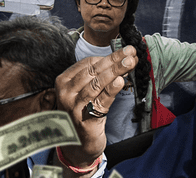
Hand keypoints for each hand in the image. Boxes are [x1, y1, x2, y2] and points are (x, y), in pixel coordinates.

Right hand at [55, 46, 137, 170]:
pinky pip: (101, 101)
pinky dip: (111, 90)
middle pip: (94, 71)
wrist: (79, 143)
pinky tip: (121, 81)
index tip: (125, 52)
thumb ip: (99, 76)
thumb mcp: (86, 91)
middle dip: (115, 60)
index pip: (88, 63)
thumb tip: (120, 59)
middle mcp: (66, 93)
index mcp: (64, 81)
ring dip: (116, 71)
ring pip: (98, 84)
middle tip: (131, 52)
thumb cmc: (84, 112)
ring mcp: (74, 106)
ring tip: (130, 63)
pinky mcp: (85, 119)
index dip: (108, 56)